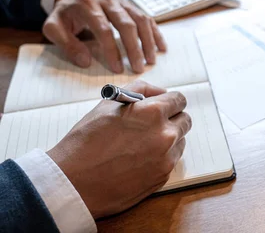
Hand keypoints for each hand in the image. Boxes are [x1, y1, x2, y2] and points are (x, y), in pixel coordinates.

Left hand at [42, 0, 166, 73]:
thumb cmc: (65, 15)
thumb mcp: (53, 28)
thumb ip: (67, 44)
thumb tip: (85, 61)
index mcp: (87, 5)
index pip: (103, 29)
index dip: (111, 50)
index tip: (117, 68)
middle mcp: (107, 0)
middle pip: (126, 24)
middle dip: (134, 48)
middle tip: (138, 68)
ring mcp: (121, 1)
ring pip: (140, 19)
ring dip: (148, 41)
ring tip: (150, 60)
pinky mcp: (130, 5)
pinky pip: (146, 17)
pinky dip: (155, 33)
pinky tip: (160, 47)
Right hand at [46, 81, 191, 218]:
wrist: (73, 181)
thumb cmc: (86, 140)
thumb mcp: (109, 103)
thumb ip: (140, 90)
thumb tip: (161, 92)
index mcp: (153, 112)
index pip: (179, 100)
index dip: (170, 102)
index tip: (164, 106)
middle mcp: (165, 134)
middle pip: (185, 121)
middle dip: (172, 119)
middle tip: (153, 124)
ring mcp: (166, 158)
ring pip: (180, 141)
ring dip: (169, 139)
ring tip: (142, 143)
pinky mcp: (162, 177)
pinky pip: (172, 160)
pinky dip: (162, 157)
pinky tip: (140, 159)